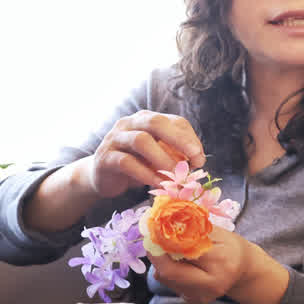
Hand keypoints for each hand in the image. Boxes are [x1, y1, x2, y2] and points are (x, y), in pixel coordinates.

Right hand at [83, 111, 205, 200]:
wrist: (103, 178)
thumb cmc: (137, 165)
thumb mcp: (159, 158)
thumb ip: (176, 155)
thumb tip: (198, 160)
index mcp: (147, 119)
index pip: (174, 121)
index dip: (189, 139)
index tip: (199, 159)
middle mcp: (129, 123)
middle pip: (155, 123)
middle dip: (178, 140)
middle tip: (193, 160)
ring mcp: (115, 139)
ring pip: (140, 141)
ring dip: (162, 159)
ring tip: (176, 177)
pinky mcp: (105, 158)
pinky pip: (126, 162)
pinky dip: (146, 174)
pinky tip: (158, 184)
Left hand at [150, 229, 265, 303]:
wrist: (243, 271)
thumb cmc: (231, 247)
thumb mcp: (217, 233)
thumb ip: (192, 229)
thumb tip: (164, 222)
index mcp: (222, 263)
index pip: (183, 253)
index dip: (164, 242)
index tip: (153, 229)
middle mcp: (211, 286)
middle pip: (168, 272)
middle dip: (156, 253)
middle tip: (153, 237)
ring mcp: (200, 296)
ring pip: (164, 278)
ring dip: (161, 260)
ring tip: (168, 247)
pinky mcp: (191, 299)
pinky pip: (169, 282)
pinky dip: (167, 268)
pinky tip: (178, 261)